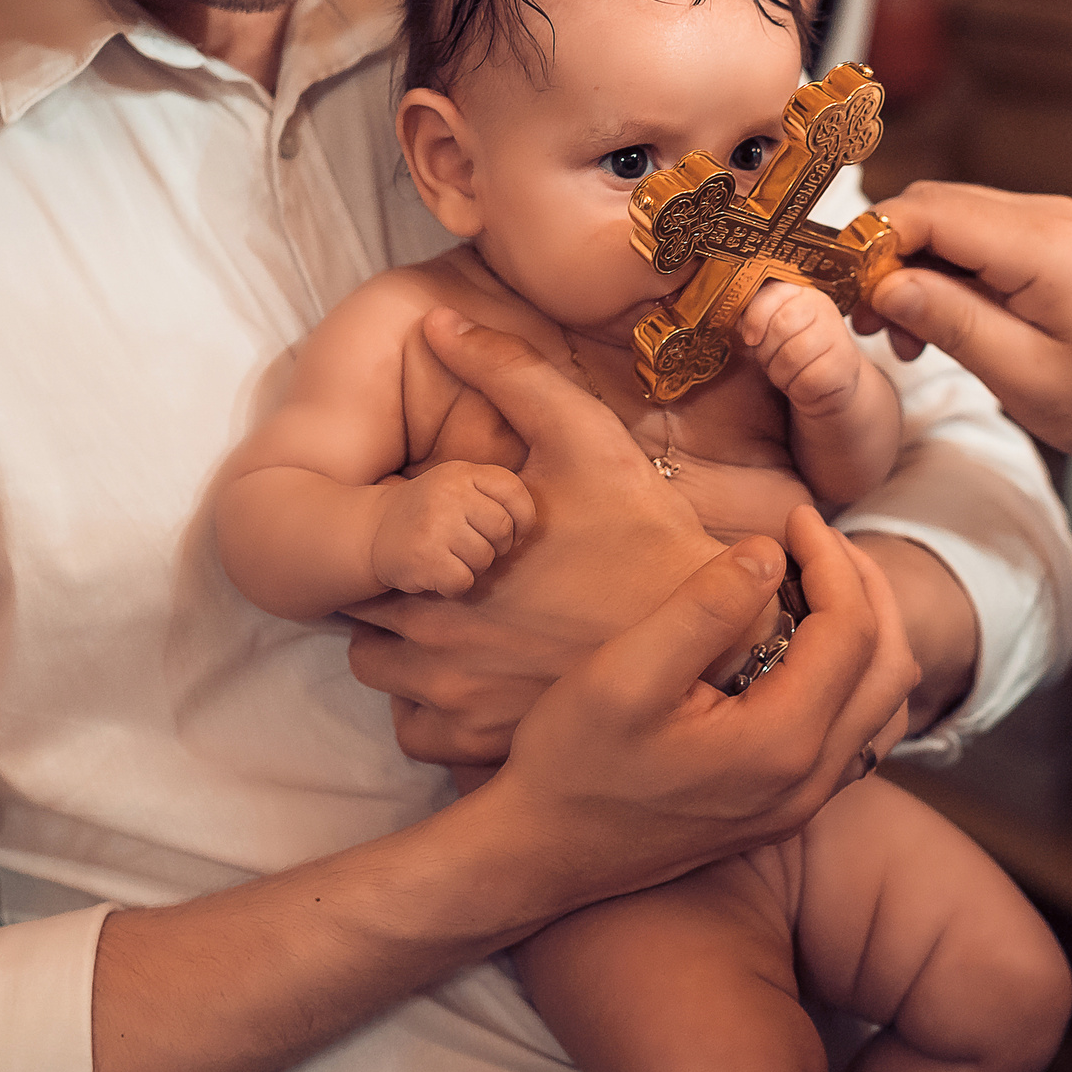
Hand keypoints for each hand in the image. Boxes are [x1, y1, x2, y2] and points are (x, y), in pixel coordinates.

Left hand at [344, 310, 724, 764]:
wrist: (713, 640)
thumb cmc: (646, 535)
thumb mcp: (584, 436)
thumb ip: (507, 371)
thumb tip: (438, 322)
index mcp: (437, 562)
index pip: (358, 548)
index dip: (388, 534)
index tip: (426, 530)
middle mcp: (429, 641)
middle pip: (362, 615)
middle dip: (395, 592)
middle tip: (448, 574)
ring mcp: (453, 703)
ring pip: (383, 678)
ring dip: (407, 653)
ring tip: (463, 625)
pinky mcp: (481, 749)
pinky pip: (418, 734)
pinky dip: (436, 711)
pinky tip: (482, 676)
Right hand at [372, 462, 535, 595]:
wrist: (373, 531)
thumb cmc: (430, 513)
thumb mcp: (458, 487)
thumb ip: (494, 496)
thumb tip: (530, 531)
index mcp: (462, 473)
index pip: (514, 492)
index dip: (523, 518)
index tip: (513, 533)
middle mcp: (448, 493)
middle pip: (502, 528)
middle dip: (498, 547)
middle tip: (478, 550)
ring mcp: (434, 524)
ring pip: (484, 558)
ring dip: (475, 568)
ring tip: (454, 559)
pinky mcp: (423, 557)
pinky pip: (463, 580)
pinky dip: (455, 585)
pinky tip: (439, 574)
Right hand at [487, 502, 919, 891]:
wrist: (542, 856)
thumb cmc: (571, 763)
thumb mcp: (624, 673)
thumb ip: (702, 608)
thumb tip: (768, 552)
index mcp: (781, 744)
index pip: (850, 630)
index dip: (831, 559)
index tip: (791, 515)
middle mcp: (809, 782)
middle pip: (891, 666)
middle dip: (864, 588)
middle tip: (815, 537)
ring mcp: (801, 804)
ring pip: (883, 706)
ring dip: (867, 633)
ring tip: (818, 580)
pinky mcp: (784, 810)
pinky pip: (856, 734)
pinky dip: (850, 676)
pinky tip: (800, 645)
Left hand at [739, 282, 863, 416]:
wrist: (830, 387)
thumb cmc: (794, 356)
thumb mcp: (772, 333)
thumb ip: (756, 319)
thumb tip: (738, 320)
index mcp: (804, 295)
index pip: (773, 294)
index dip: (755, 318)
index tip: (750, 338)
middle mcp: (825, 311)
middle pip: (781, 326)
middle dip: (767, 351)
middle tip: (771, 362)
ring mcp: (838, 338)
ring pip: (792, 355)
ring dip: (780, 374)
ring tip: (787, 375)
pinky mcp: (845, 367)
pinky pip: (807, 380)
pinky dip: (797, 390)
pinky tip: (802, 387)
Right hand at [858, 181, 1071, 469]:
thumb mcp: (1022, 375)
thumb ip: (951, 322)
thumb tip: (885, 285)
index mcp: (1041, 246)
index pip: (928, 211)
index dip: (873, 244)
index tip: (846, 296)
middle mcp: (1045, 215)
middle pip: (931, 205)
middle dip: (885, 256)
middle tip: (868, 322)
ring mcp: (1049, 221)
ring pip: (948, 217)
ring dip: (911, 266)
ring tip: (902, 335)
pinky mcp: (1048, 238)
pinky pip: (975, 234)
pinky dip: (942, 270)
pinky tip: (937, 320)